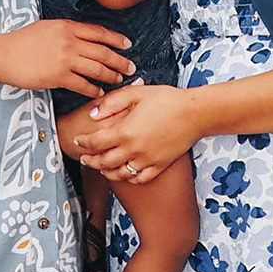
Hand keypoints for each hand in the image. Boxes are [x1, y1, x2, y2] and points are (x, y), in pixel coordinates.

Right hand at [0, 19, 132, 99]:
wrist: (3, 54)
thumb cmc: (21, 41)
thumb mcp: (47, 27)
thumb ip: (66, 31)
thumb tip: (83, 36)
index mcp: (67, 27)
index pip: (99, 32)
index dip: (116, 39)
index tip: (128, 44)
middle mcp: (69, 41)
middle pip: (103, 51)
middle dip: (120, 60)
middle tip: (130, 67)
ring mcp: (64, 59)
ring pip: (96, 68)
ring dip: (110, 75)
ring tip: (118, 80)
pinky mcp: (58, 77)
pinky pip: (82, 85)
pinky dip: (93, 89)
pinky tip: (99, 92)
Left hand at [73, 81, 204, 184]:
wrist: (195, 113)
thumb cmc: (167, 100)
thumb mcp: (136, 93)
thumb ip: (112, 103)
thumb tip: (93, 114)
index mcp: (125, 131)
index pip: (96, 142)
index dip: (83, 143)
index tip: (77, 141)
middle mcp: (133, 149)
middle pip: (104, 162)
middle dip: (90, 161)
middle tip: (83, 158)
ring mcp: (147, 160)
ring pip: (120, 173)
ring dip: (106, 172)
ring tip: (101, 168)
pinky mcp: (159, 166)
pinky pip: (140, 178)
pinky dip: (129, 178)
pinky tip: (125, 173)